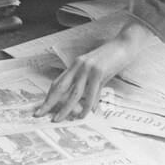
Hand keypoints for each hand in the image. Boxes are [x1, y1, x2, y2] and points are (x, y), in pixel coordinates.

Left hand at [36, 19, 154, 121]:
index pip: (58, 82)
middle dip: (49, 102)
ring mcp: (88, 68)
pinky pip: (91, 93)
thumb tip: (91, 108)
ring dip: (65, 108)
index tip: (42, 107)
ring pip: (73, 93)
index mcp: (75, 65)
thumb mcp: (99, 75)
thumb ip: (93, 90)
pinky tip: (84, 115)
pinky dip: (86, 106)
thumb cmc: (112, 60)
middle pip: (60, 87)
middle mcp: (78, 66)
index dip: (49, 96)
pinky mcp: (99, 71)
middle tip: (39, 114)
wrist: (124, 44)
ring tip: (58, 119)